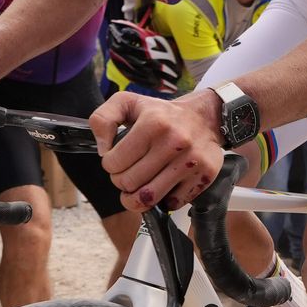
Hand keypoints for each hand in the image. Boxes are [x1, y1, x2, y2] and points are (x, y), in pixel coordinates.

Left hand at [90, 88, 225, 211]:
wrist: (204, 117)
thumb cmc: (161, 114)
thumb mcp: (127, 103)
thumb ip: (103, 119)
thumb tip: (102, 150)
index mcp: (152, 123)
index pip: (114, 163)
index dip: (110, 165)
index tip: (117, 160)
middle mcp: (174, 142)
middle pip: (129, 183)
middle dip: (121, 182)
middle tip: (127, 174)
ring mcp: (191, 161)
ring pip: (148, 198)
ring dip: (136, 199)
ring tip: (136, 189)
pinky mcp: (204, 175)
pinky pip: (173, 203)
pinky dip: (164, 201)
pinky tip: (162, 187)